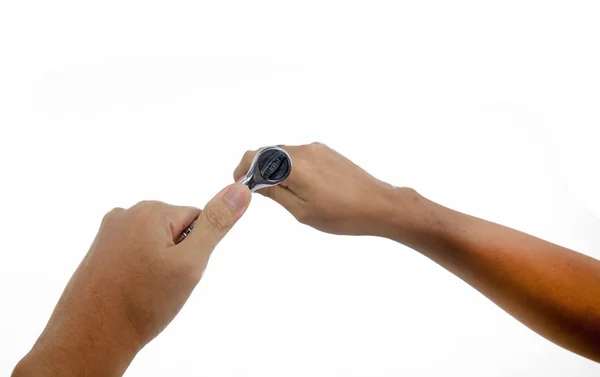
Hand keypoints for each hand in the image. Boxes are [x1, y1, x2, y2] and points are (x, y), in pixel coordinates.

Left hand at [13, 184, 250, 376]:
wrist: (90, 338)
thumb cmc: (140, 303)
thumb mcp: (189, 263)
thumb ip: (216, 224)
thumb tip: (239, 190)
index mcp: (150, 211)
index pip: (198, 219)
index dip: (196, 250)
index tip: (179, 272)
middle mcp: (126, 214)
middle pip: (176, 229)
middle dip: (177, 257)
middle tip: (163, 286)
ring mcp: (110, 232)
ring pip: (156, 243)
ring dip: (159, 265)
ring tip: (146, 292)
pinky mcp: (101, 250)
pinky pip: (136, 253)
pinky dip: (140, 271)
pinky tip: (132, 290)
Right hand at [233, 142, 399, 235]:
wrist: (379, 206)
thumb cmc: (343, 215)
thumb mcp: (302, 211)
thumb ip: (276, 193)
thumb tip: (255, 183)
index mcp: (295, 165)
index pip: (256, 157)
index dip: (242, 169)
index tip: (239, 183)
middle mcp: (305, 150)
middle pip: (268, 152)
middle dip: (257, 169)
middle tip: (254, 191)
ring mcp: (318, 149)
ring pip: (284, 153)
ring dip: (274, 168)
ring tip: (277, 192)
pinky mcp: (327, 152)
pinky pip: (300, 155)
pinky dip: (290, 166)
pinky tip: (297, 186)